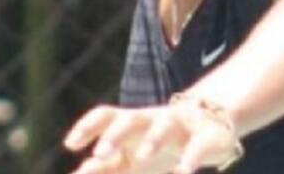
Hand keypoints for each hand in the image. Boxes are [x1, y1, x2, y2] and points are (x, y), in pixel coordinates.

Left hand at [64, 102, 240, 173]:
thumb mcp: (130, 158)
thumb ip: (104, 167)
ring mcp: (183, 125)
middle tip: (100, 152)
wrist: (213, 127)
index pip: (107, 116)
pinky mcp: (208, 137)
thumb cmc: (160, 146)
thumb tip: (78, 173)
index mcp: (133, 124)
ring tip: (142, 156)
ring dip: (153, 138)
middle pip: (132, 117)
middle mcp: (155, 119)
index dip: (88, 126)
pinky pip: (199, 145)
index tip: (71, 144)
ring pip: (166, 124)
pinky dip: (190, 158)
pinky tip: (183, 172)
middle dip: (116, 133)